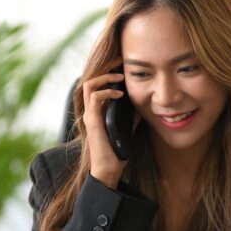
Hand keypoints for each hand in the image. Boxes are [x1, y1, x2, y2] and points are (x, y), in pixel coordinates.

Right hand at [81, 70, 126, 188]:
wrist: (109, 169)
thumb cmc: (116, 152)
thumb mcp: (127, 129)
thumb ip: (131, 117)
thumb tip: (141, 106)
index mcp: (97, 111)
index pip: (97, 84)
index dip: (108, 72)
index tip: (122, 65)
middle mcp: (90, 110)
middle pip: (91, 79)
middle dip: (105, 68)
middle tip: (120, 61)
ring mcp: (90, 115)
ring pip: (89, 84)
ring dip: (105, 77)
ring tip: (120, 77)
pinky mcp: (93, 121)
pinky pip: (95, 98)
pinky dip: (107, 92)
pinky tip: (120, 94)